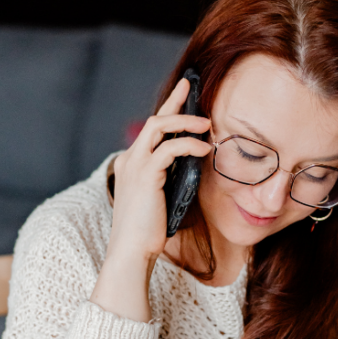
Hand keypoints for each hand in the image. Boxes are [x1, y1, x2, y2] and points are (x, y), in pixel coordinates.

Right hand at [109, 78, 210, 264]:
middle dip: (175, 101)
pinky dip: (189, 144)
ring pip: (159, 126)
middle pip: (154, 119)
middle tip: (192, 86)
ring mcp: (135, 165)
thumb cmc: (147, 232)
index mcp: (132, 164)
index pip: (150, 130)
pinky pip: (170, 148)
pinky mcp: (145, 175)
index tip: (184, 92)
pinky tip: (204, 148)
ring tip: (207, 124)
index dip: (168, 109)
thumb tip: (194, 165)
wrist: (131, 251)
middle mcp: (130, 160)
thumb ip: (171, 179)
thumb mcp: (161, 199)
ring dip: (185, 120)